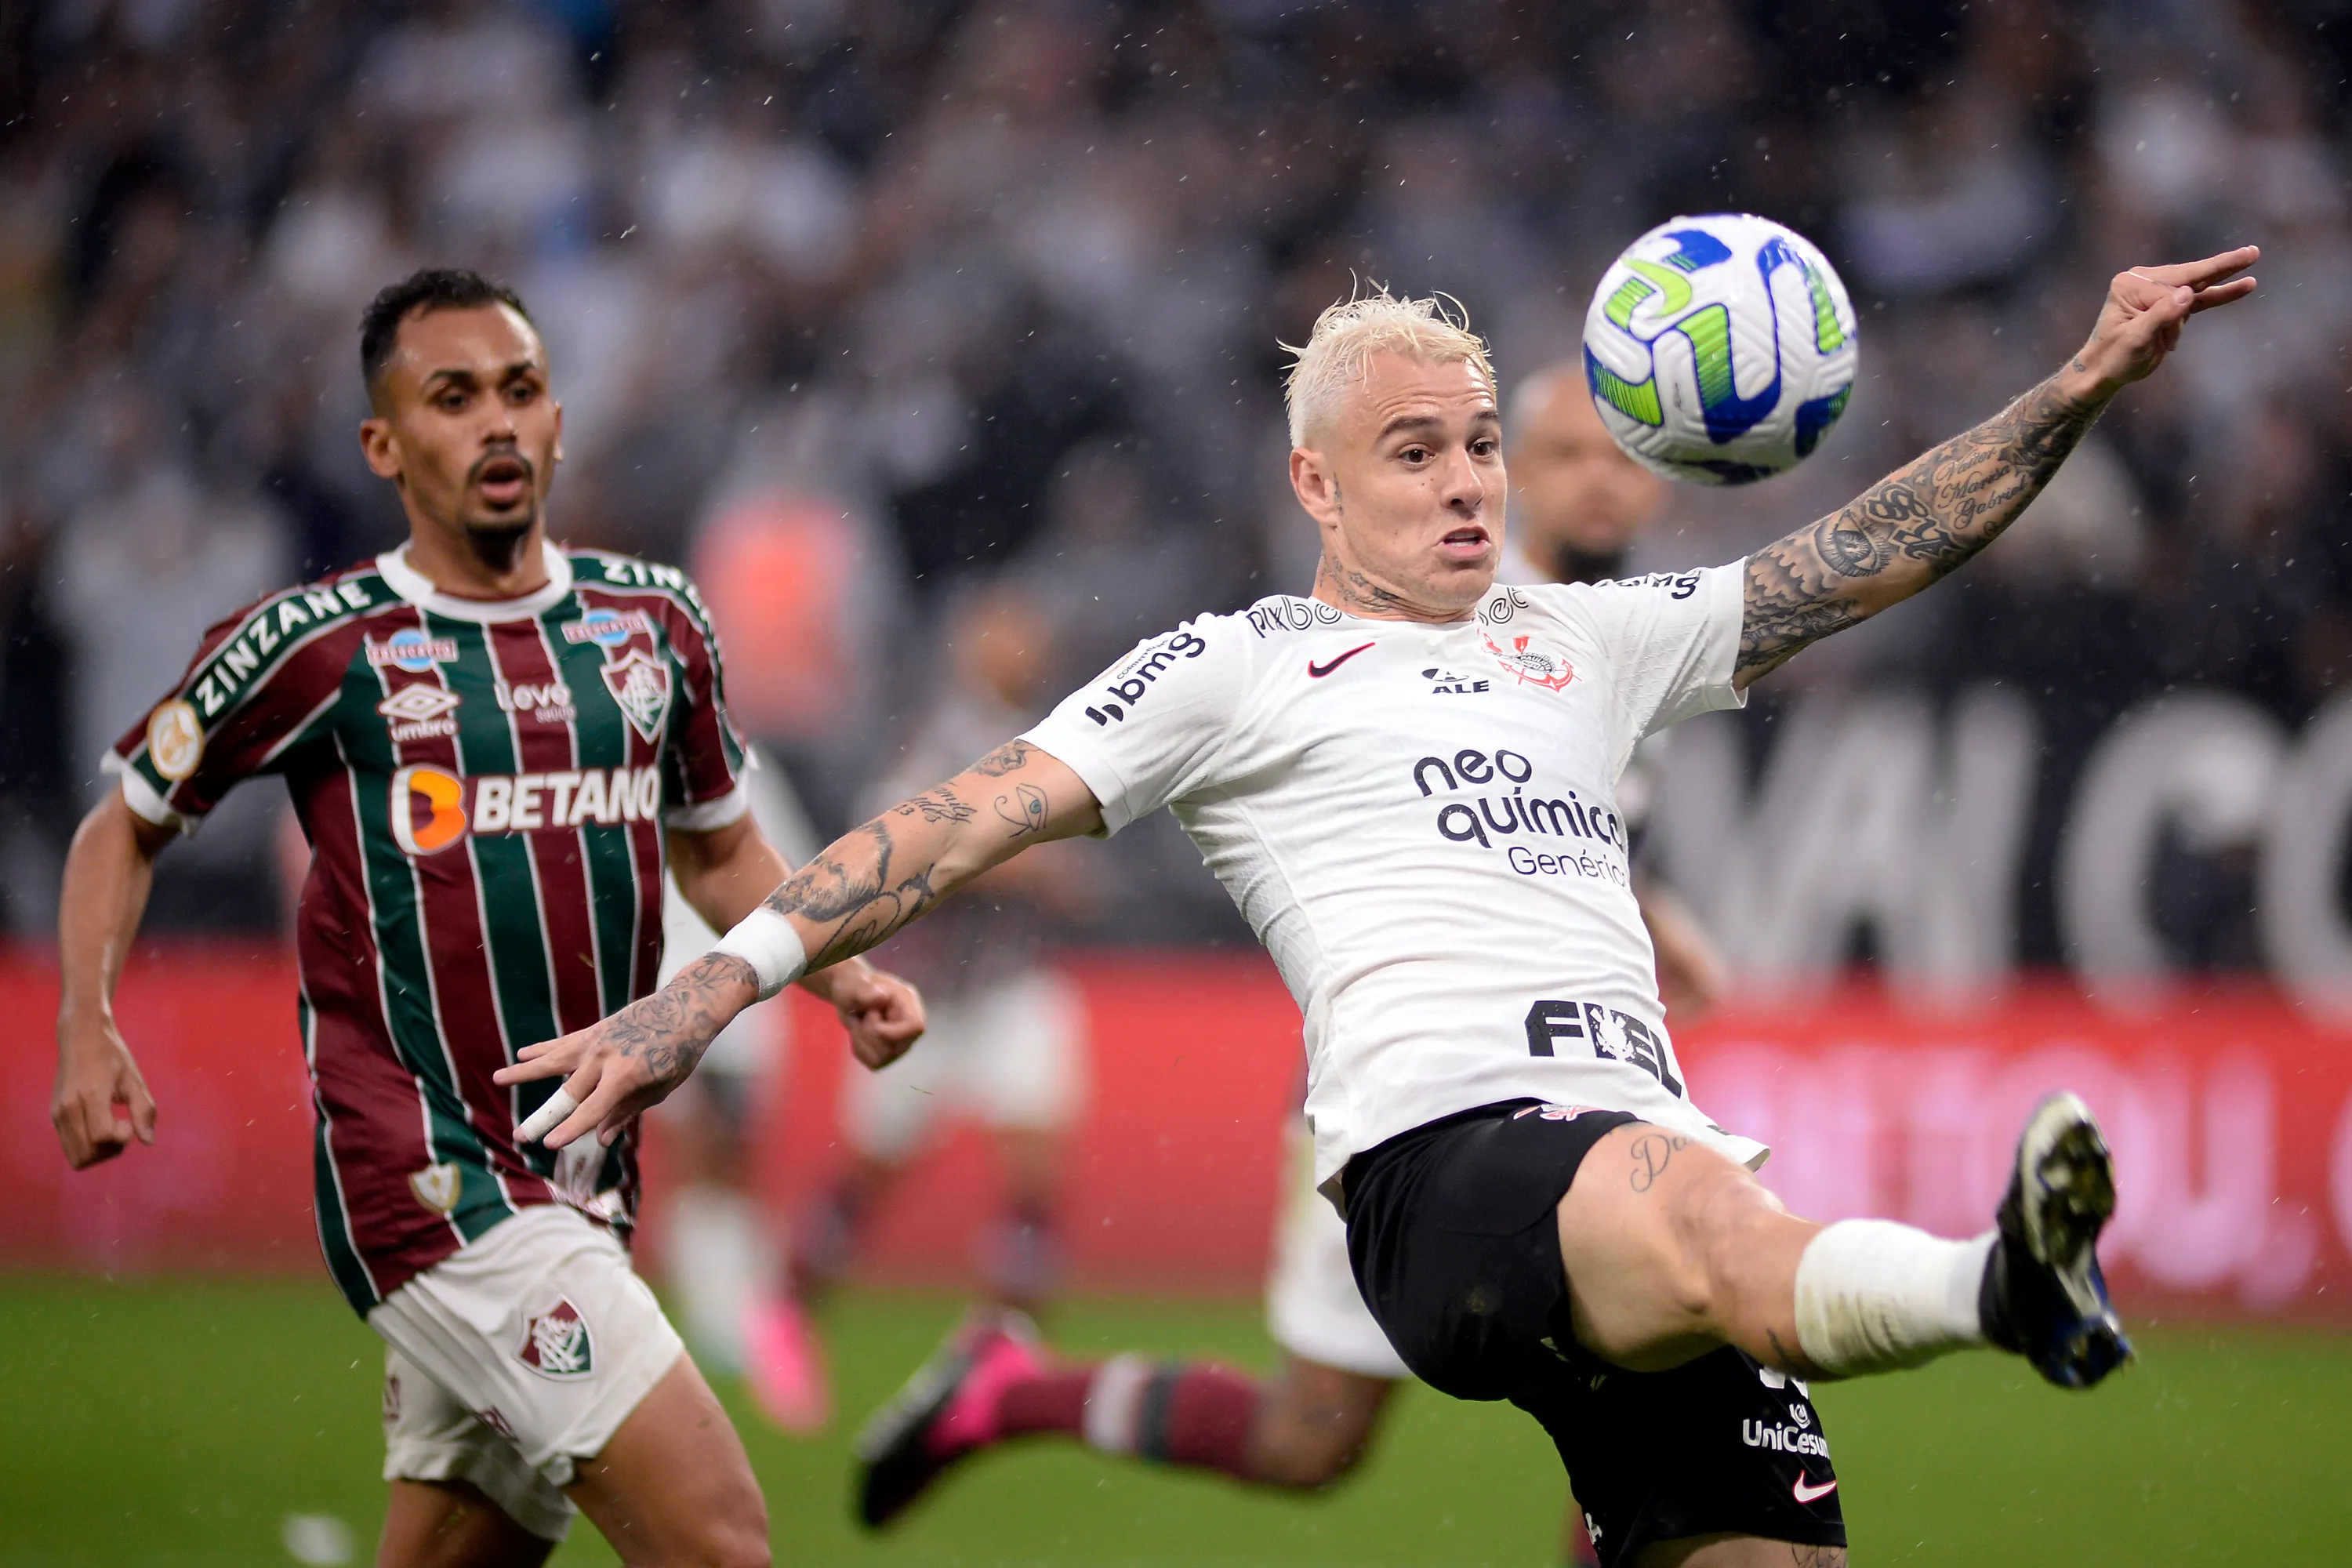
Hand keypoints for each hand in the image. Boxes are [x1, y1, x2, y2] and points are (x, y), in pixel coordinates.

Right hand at [52, 1019, 156, 1168]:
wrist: (80, 1037)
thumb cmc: (112, 1056)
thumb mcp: (134, 1079)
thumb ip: (144, 1110)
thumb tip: (148, 1141)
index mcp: (90, 1096)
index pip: (101, 1137)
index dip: (121, 1138)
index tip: (128, 1122)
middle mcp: (68, 1109)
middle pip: (87, 1154)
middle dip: (111, 1150)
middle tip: (123, 1128)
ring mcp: (57, 1114)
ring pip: (77, 1157)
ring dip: (100, 1152)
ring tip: (112, 1129)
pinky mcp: (54, 1116)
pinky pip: (70, 1147)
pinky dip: (89, 1146)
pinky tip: (101, 1126)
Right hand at [494, 952, 755, 1149]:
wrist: (685, 1008)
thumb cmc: (678, 1054)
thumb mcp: (661, 1088)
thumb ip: (627, 1111)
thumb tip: (600, 1138)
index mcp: (625, 1076)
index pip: (592, 1110)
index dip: (570, 1130)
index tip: (549, 1145)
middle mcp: (605, 1057)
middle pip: (568, 1093)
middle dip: (544, 1117)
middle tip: (521, 1136)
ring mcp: (597, 1041)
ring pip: (553, 1060)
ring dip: (524, 1071)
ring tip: (497, 1078)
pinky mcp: (594, 1030)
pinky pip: (564, 1042)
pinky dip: (542, 1048)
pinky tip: (522, 1053)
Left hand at [806, 960, 926, 1069]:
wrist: (850, 997)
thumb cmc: (854, 987)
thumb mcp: (855, 986)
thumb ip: (866, 991)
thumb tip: (881, 997)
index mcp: (910, 1004)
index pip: (916, 1027)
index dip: (892, 1031)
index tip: (871, 1017)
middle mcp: (910, 1027)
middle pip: (893, 1048)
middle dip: (868, 1033)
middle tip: (862, 1015)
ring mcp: (902, 1043)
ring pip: (882, 1059)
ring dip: (862, 1041)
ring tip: (861, 1023)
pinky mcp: (889, 1055)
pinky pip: (874, 1064)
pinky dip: (860, 1050)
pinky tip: (860, 1035)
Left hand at [2058, 246, 2258, 402]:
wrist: (2104, 371)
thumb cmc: (2114, 356)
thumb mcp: (2135, 339)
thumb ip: (2161, 315)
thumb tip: (2187, 293)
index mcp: (2130, 284)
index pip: (2169, 291)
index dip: (2174, 318)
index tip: (2162, 341)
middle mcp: (2144, 281)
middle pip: (2189, 274)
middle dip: (2221, 266)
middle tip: (2252, 252)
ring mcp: (2158, 292)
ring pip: (2197, 284)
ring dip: (2225, 278)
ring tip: (2252, 258)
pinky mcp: (2170, 304)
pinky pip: (2199, 298)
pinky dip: (2220, 293)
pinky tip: (2245, 284)